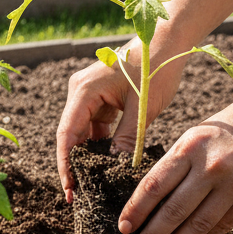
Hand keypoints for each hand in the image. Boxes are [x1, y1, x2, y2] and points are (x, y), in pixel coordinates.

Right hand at [56, 43, 184, 202]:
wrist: (166, 40)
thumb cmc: (155, 68)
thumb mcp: (143, 109)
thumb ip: (127, 139)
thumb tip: (117, 170)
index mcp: (83, 91)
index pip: (67, 135)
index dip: (66, 165)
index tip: (69, 190)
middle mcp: (79, 92)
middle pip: (70, 135)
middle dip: (74, 165)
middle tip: (79, 194)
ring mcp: (88, 94)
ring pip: (83, 133)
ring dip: (88, 156)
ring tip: (93, 183)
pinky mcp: (100, 97)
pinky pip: (95, 126)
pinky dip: (101, 144)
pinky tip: (107, 163)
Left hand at [118, 88, 232, 233]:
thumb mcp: (201, 131)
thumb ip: (180, 160)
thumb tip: (155, 194)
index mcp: (190, 145)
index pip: (155, 185)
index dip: (136, 209)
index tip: (123, 227)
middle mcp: (212, 166)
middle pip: (173, 209)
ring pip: (199, 223)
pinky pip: (226, 223)